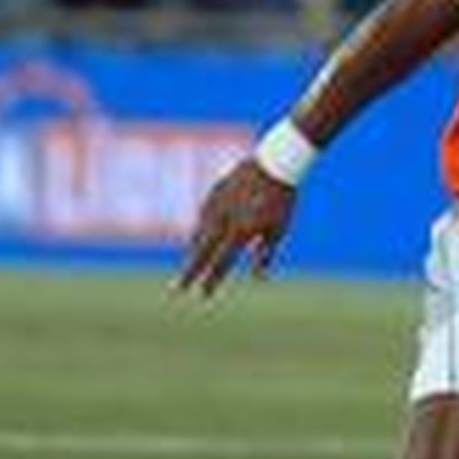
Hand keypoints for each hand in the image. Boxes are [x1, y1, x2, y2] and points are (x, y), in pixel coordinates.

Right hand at [174, 159, 296, 296]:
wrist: (275, 162)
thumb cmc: (281, 199)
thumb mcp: (278, 229)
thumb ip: (265, 254)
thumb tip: (257, 278)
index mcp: (241, 232)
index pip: (221, 263)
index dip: (211, 281)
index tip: (202, 295)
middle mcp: (223, 220)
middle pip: (201, 252)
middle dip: (189, 273)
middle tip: (176, 290)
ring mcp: (216, 205)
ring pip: (199, 233)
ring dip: (195, 250)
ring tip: (192, 264)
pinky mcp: (214, 192)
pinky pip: (203, 215)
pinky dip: (201, 228)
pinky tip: (201, 235)